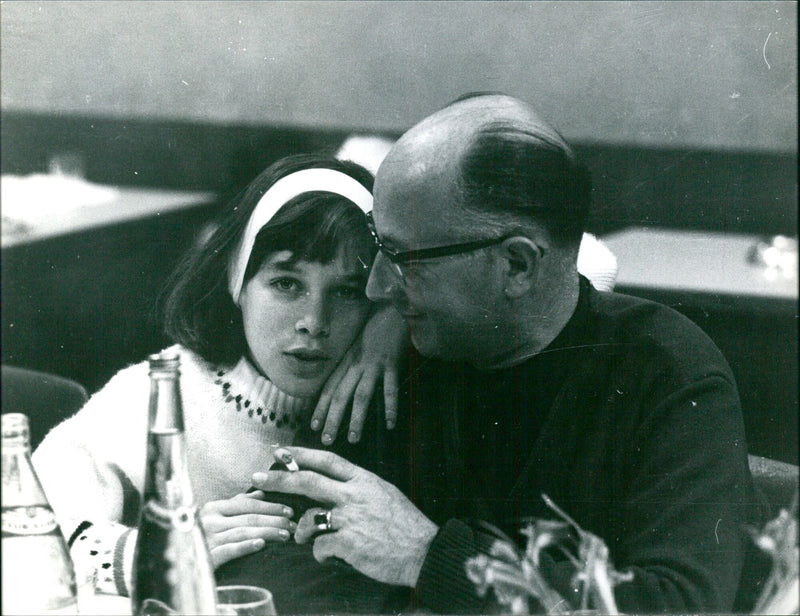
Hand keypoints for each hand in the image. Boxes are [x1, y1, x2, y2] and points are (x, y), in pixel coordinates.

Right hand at [199, 491, 295, 568]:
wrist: (181, 562)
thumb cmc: (202, 536)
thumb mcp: (216, 516)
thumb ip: (237, 503)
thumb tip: (260, 493)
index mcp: (213, 508)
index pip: (247, 504)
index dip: (270, 506)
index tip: (289, 511)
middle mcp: (209, 521)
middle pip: (249, 518)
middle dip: (274, 520)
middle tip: (292, 525)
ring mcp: (207, 539)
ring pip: (243, 532)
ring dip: (268, 533)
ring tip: (285, 535)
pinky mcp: (207, 558)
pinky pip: (229, 550)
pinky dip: (245, 546)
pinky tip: (261, 545)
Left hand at [251, 447, 437, 586]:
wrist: (424, 551)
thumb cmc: (405, 525)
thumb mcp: (385, 494)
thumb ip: (358, 489)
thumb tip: (333, 488)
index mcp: (364, 480)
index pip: (328, 460)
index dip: (301, 454)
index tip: (281, 451)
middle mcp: (354, 495)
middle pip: (308, 482)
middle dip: (278, 479)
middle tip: (257, 478)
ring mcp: (350, 519)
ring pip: (308, 519)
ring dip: (300, 531)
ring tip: (305, 538)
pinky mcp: (348, 543)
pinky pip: (319, 547)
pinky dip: (321, 553)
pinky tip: (333, 556)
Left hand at [311, 304, 407, 444]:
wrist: (392, 308)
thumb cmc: (377, 326)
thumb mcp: (358, 344)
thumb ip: (352, 362)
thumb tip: (346, 383)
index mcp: (347, 361)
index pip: (329, 387)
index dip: (320, 407)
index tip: (313, 425)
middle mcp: (356, 364)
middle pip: (340, 396)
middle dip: (332, 419)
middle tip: (325, 440)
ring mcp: (373, 365)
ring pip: (361, 395)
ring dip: (356, 418)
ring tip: (353, 439)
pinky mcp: (391, 364)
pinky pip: (390, 389)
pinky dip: (390, 407)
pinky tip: (389, 424)